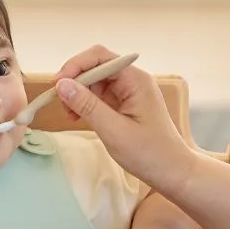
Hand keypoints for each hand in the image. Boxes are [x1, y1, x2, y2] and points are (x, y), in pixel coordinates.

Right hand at [54, 45, 196, 194]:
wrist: (172, 171)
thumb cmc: (149, 153)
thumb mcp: (114, 131)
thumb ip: (87, 106)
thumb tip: (62, 85)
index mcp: (136, 80)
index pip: (100, 57)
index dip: (75, 66)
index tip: (57, 85)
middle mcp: (133, 80)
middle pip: (95, 66)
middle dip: (75, 81)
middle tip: (60, 103)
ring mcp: (129, 92)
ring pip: (95, 81)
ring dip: (78, 94)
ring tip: (71, 115)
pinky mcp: (124, 104)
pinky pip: (99, 95)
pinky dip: (85, 103)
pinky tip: (78, 117)